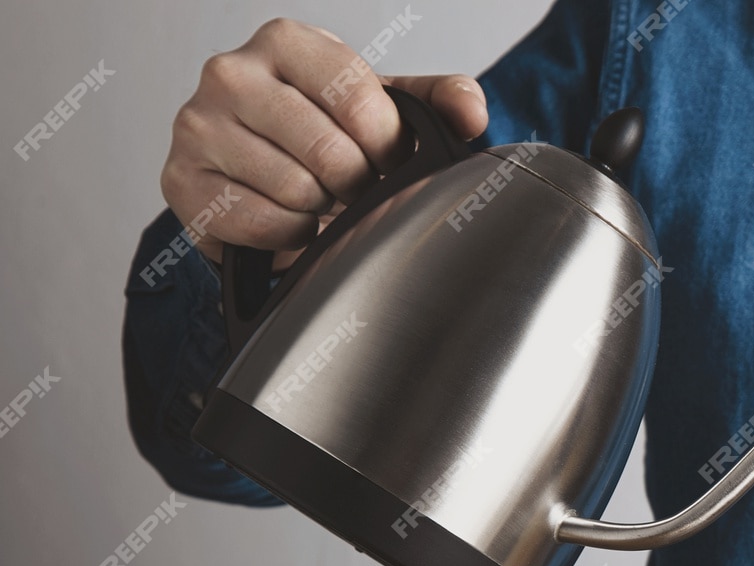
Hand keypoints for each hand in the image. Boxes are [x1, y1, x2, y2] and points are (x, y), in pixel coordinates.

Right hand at [161, 17, 487, 262]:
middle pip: (330, 152)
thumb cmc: (323, 131)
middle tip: (352, 185)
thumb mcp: (385, 107)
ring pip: (297, 191)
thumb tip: (471, 113)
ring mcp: (198, 126)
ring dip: (323, 209)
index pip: (358, 97)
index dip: (388, 145)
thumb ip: (439, 102)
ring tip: (318, 197)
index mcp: (287, 42)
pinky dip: (291, 234)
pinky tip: (290, 218)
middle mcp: (231, 73)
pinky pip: (264, 224)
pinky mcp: (182, 181)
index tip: (387, 157)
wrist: (255, 172)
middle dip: (358, 183)